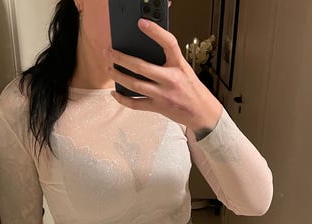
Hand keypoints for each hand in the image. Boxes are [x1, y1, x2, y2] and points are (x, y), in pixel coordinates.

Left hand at [103, 18, 222, 134]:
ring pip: (134, 85)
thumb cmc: (192, 90)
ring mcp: (163, 95)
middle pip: (141, 67)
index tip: (141, 22)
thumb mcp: (184, 70)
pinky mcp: (158, 108)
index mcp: (179, 66)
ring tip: (108, 68)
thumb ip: (168, 62)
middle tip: (108, 52)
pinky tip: (115, 93)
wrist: (203, 113)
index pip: (169, 43)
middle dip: (121, 58)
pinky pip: (135, 104)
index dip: (155, 31)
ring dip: (118, 76)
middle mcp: (171, 79)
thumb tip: (143, 53)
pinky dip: (122, 99)